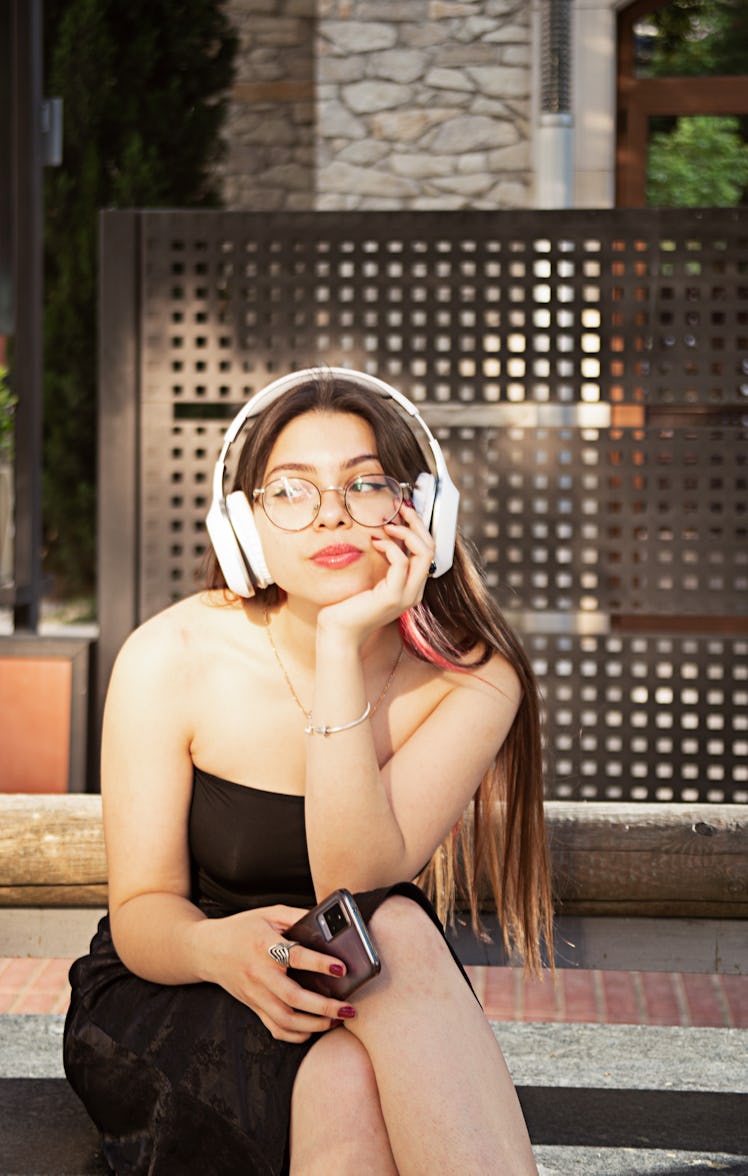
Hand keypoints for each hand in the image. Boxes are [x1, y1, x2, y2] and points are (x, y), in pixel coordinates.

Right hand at [197, 905, 353, 1042]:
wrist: (207, 949)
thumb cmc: (242, 928)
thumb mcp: (269, 913)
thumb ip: (297, 916)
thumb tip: (327, 923)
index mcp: (265, 946)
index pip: (296, 957)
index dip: (320, 964)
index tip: (342, 968)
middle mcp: (259, 974)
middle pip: (293, 998)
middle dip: (324, 1006)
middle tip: (349, 1007)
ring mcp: (254, 994)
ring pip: (285, 1019)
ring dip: (314, 1025)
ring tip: (337, 1020)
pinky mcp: (252, 1006)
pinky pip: (274, 1028)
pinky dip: (294, 1035)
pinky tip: (312, 1030)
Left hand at [318, 504, 435, 642]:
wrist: (339, 632)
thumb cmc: (349, 605)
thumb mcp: (371, 579)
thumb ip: (382, 563)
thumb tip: (381, 534)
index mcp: (411, 587)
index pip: (427, 551)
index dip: (418, 528)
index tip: (403, 512)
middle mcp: (414, 591)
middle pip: (430, 548)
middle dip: (417, 523)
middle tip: (401, 508)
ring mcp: (407, 595)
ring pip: (423, 553)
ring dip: (406, 532)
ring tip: (388, 525)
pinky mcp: (393, 596)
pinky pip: (402, 562)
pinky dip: (391, 547)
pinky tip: (376, 542)